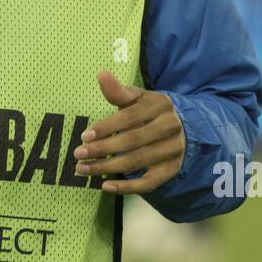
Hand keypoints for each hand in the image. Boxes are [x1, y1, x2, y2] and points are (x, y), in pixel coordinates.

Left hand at [72, 71, 185, 193]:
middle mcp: (170, 127)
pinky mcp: (172, 169)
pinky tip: (105, 186)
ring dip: (107, 168)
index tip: (83, 136)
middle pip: (132, 142)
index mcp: (160, 105)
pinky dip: (127, 187)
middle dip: (102, 149)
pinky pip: (149, 182)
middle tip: (78, 155)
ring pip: (137, 162)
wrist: (183, 126)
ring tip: (83, 169)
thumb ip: (118, 91)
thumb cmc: (149, 111)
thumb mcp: (137, 98)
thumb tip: (101, 74)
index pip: (129, 117)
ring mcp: (173, 150)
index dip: (106, 128)